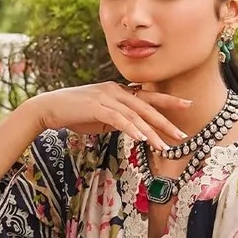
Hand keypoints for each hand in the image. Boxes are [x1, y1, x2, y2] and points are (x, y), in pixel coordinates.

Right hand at [31, 83, 191, 149]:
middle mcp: (116, 91)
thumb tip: (134, 129)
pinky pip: (119, 119)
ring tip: (165, 147)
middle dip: (166, 121)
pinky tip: (142, 139)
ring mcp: (106, 97)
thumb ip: (119, 119)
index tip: (187, 105)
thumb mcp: (102, 116)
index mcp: (119, 91)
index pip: (148, 96)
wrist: (50, 108)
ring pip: (135, 115)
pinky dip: (132, 129)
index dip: (168, 100)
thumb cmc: (75, 113)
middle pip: (147, 106)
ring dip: (152, 132)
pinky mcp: (96, 107)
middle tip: (182, 134)